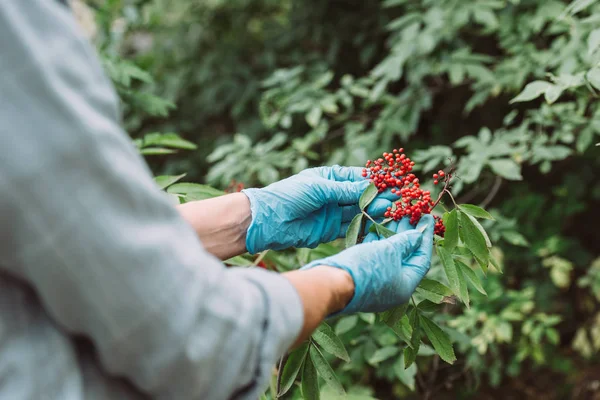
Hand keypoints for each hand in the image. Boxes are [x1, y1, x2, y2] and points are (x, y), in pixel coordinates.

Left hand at [242, 166, 392, 253]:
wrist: (269, 221)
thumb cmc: (290, 195)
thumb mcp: (319, 188)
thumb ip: (345, 190)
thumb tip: (371, 187)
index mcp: (329, 178)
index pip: (357, 177)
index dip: (375, 180)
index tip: (393, 181)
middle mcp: (333, 194)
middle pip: (361, 195)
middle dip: (379, 197)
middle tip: (398, 199)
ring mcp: (333, 213)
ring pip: (359, 212)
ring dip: (374, 212)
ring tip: (390, 211)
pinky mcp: (330, 230)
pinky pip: (351, 228)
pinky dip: (364, 227)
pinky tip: (377, 225)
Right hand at [301, 214, 434, 314]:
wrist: (330, 284)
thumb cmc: (364, 268)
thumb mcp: (388, 251)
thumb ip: (405, 241)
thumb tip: (417, 235)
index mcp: (405, 286)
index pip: (422, 259)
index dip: (425, 237)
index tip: (428, 217)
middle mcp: (393, 288)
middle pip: (406, 257)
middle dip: (409, 234)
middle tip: (411, 212)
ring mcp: (376, 284)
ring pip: (389, 256)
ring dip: (392, 236)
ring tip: (395, 215)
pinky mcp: (361, 277)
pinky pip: (375, 258)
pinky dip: (377, 243)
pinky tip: (376, 227)